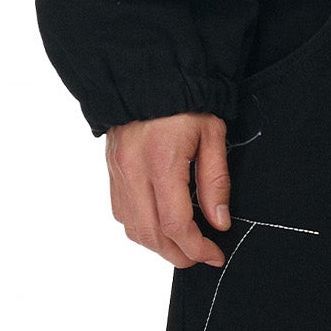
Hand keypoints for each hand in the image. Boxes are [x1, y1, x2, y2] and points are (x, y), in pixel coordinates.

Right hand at [106, 111, 231, 268]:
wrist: (150, 74)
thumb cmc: (186, 100)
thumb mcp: (212, 134)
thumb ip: (215, 181)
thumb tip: (219, 222)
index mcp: (162, 160)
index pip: (177, 224)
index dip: (198, 248)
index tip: (215, 254)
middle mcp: (134, 171)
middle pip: (152, 235)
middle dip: (179, 254)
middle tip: (201, 256)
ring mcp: (118, 172)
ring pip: (133, 230)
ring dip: (158, 245)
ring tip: (183, 244)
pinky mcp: (111, 170)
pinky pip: (121, 214)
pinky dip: (141, 228)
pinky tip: (159, 225)